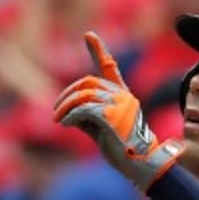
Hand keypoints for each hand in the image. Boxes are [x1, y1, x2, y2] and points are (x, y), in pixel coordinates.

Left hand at [52, 32, 183, 191]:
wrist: (142, 164)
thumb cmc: (123, 150)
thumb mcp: (101, 130)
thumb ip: (87, 118)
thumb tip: (66, 114)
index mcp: (123, 96)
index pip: (109, 68)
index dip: (98, 51)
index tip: (88, 35)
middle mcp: (123, 95)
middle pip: (87, 83)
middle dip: (68, 95)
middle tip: (56, 112)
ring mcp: (120, 104)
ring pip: (83, 96)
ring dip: (65, 107)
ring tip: (58, 120)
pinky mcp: (113, 115)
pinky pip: (84, 109)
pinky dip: (70, 116)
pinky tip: (65, 124)